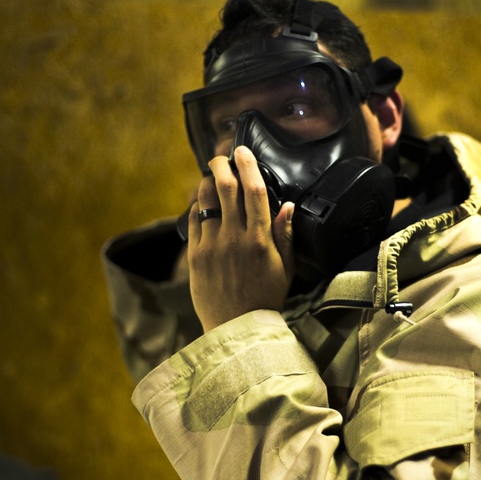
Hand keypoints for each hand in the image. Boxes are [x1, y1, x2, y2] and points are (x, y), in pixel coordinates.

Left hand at [187, 146, 294, 332]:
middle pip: (225, 186)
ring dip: (207, 181)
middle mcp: (234, 238)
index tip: (243, 151)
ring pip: (205, 199)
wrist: (237, 328)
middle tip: (223, 156)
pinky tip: (203, 204)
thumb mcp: (286, 268)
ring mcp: (212, 245)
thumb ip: (285, 234)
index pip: (254, 190)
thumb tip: (287, 205)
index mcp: (260, 239)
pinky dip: (197, 206)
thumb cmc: (266, 298)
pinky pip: (193, 220)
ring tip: (211, 176)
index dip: (248, 165)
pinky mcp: (195, 255)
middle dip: (222, 164)